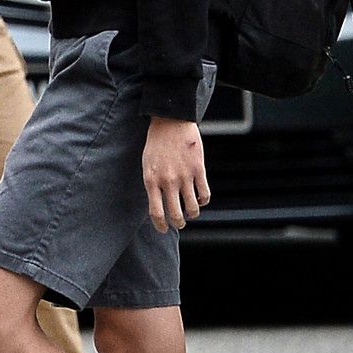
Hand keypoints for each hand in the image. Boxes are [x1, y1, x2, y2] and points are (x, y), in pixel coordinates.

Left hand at [142, 118, 207, 232]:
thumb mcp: (147, 165)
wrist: (171, 123)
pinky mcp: (199, 170)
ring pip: (193, 207)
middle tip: (179, 223)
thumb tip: (159, 203)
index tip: (163, 229)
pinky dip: (203, 201)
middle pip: (175, 214)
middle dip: (178, 223)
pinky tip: (201, 200)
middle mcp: (168, 182)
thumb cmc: (156, 144)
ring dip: (192, 214)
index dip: (160, 225)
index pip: (156, 212)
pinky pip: (205, 194)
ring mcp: (185, 176)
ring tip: (191, 213)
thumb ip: (153, 183)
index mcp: (151, 181)